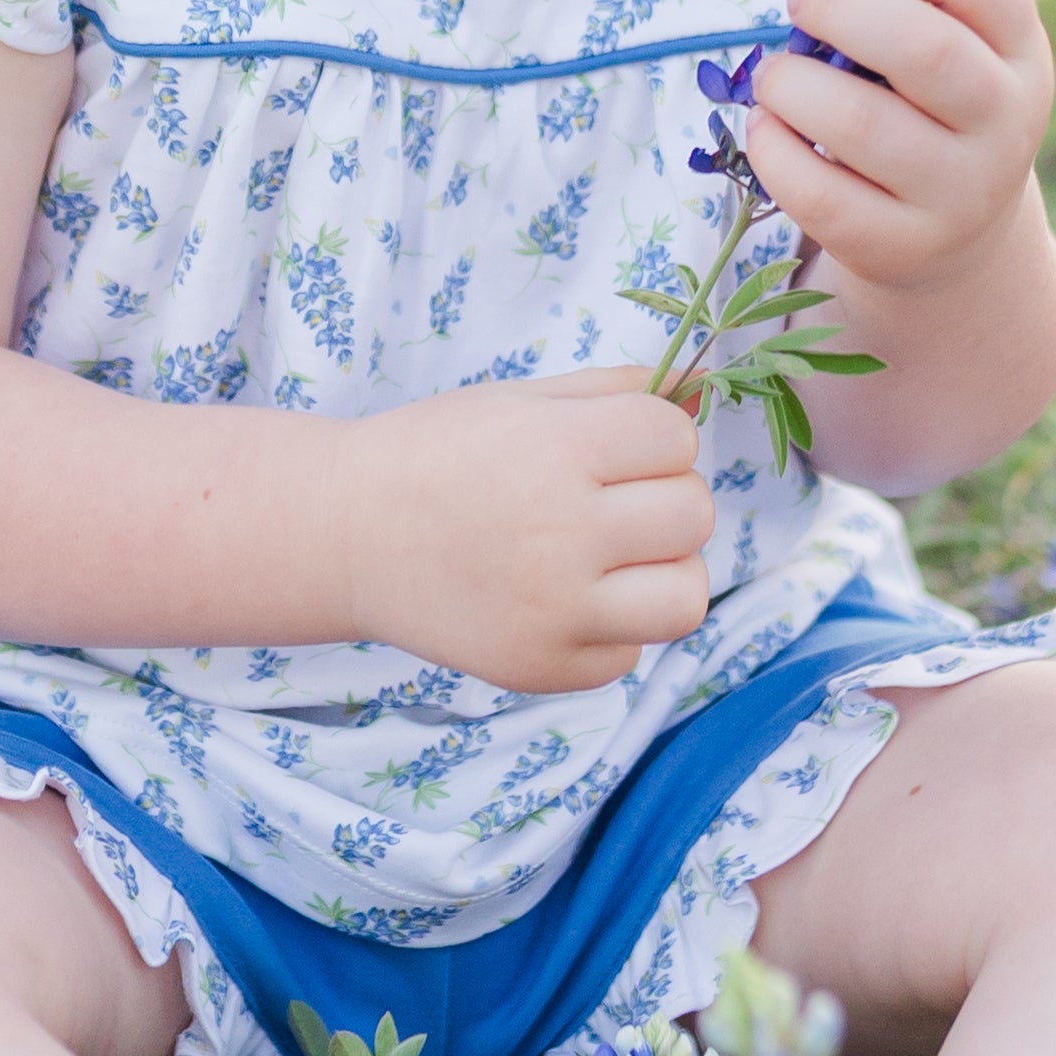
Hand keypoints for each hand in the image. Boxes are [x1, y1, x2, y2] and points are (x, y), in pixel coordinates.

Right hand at [339, 371, 715, 694]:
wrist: (344, 534)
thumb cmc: (436, 453)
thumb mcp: (521, 400)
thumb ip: (619, 391)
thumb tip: (711, 385)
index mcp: (557, 451)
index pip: (677, 439)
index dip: (654, 438)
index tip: (613, 448)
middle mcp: (562, 534)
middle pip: (694, 514)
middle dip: (664, 499)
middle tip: (610, 501)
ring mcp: (554, 612)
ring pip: (687, 596)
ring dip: (663, 571)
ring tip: (612, 559)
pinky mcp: (542, 670)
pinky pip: (630, 652)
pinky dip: (610, 627)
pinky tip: (563, 600)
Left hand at [743, 0, 1054, 320]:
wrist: (959, 234)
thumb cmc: (929, 105)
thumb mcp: (936, 36)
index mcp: (1021, 50)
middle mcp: (1007, 122)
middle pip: (925, 48)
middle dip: (837, 8)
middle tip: (797, 2)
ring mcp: (962, 192)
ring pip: (862, 124)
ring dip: (791, 82)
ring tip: (773, 75)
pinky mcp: (905, 246)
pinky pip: (822, 196)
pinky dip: (773, 150)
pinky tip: (766, 128)